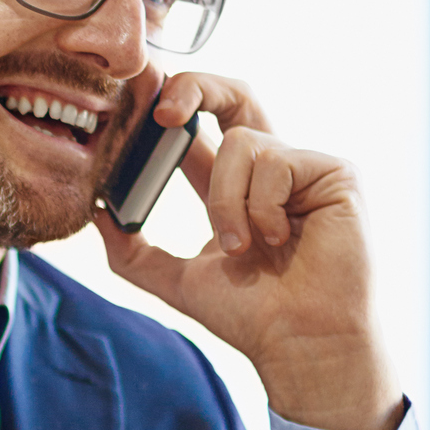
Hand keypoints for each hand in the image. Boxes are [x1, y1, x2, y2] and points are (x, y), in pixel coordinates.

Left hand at [94, 72, 403, 429]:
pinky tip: (280, 240)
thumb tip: (95, 212)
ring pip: (239, 143)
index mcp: (233, 186)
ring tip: (243, 249)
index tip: (132, 93)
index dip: (167, 103)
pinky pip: (274, 161)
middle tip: (160, 110)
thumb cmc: (253, 315)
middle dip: (194, 86)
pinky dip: (261, 207)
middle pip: (232, 96)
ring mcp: (304, 166)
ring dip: (226, 202)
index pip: (197, 127)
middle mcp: (270, 168)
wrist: (300, 343)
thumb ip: (132, 249)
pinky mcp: (334, 172)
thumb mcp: (177, 279)